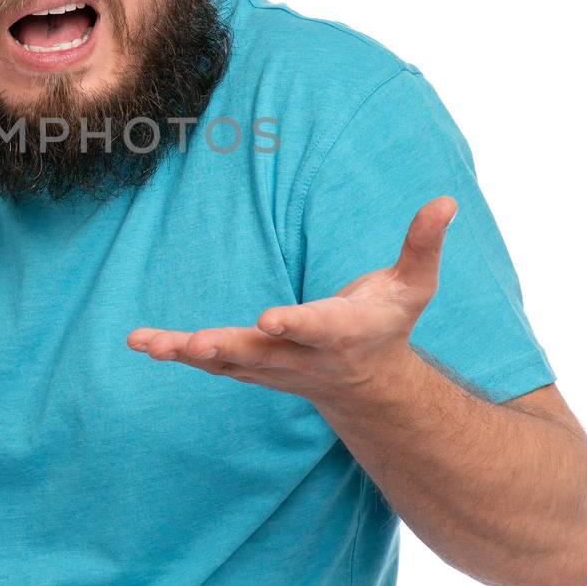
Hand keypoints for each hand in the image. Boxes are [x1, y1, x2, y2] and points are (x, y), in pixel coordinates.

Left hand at [127, 196, 457, 404]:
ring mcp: (272, 368)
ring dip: (185, 353)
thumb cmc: (389, 322)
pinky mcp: (250, 369)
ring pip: (224, 363)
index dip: (295, 325)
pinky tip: (140, 343)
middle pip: (259, 354)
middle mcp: (302, 357)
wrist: (368, 385)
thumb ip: (423, 244)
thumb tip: (446, 200)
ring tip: (145, 343)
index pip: (317, 328)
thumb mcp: (413, 286)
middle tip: (194, 344)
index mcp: (342, 333)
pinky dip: (175, 354)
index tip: (270, 319)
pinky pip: (209, 363)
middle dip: (226, 348)